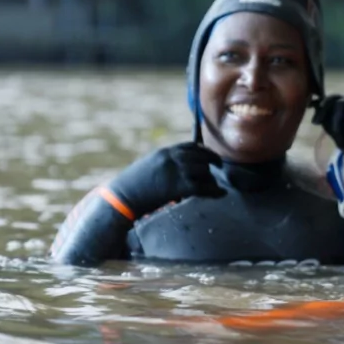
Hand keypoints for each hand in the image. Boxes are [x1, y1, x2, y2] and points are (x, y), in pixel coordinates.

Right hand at [108, 142, 223, 218]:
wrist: (123, 197)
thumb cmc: (134, 186)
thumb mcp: (150, 166)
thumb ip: (166, 163)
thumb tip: (181, 167)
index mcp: (165, 152)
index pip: (191, 146)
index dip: (204, 151)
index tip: (210, 157)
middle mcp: (172, 159)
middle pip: (201, 156)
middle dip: (212, 162)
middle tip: (219, 167)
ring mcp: (175, 172)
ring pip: (203, 171)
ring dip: (211, 178)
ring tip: (213, 185)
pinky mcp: (178, 187)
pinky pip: (202, 187)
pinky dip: (214, 191)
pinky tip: (220, 194)